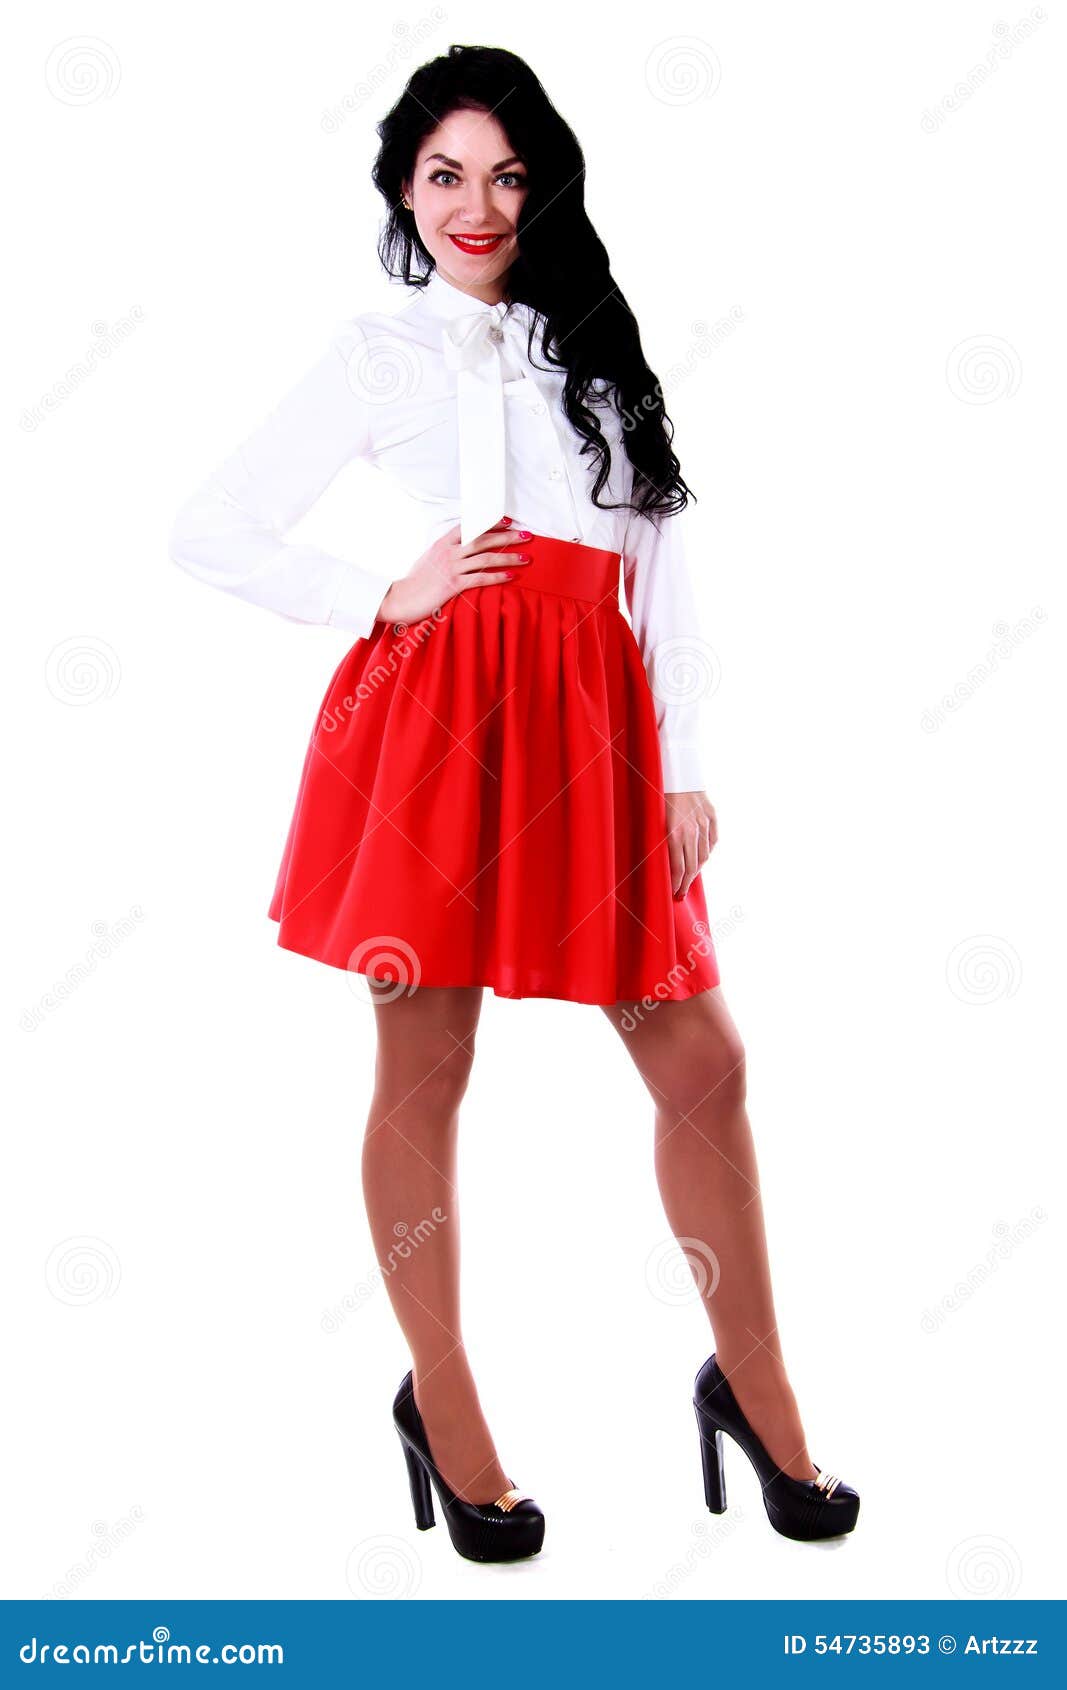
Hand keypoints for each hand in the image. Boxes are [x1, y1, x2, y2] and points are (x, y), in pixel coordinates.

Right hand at [376, 519, 532, 624]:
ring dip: (508, 557)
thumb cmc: (414, 582)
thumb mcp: (428, 559)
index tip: (508, 520)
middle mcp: (449, 552)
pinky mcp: (453, 585)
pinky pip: (480, 578)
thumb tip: (459, 549)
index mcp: (443, 543)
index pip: (470, 527)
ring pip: (485, 557)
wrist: (400, 598)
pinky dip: (497, 576)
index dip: (490, 523)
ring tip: (526, 557)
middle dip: (508, 536)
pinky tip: (511, 576)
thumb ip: (444, 552)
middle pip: (483, 539)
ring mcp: (451, 567)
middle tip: (527, 535)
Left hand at [665, 790, 716, 899]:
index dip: (677, 884)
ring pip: (704, 855)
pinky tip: (701, 858)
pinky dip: (707, 851)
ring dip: (697, 869)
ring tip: (691, 878)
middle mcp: (692, 831)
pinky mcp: (712, 816)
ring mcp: (704, 824)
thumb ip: (663, 842)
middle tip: (682, 893)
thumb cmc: (659, 795)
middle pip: (693, 866)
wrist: (677, 772)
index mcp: (674, 834)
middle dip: (686, 883)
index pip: (679, 868)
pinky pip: (713, 841)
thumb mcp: (655, 821)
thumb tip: (667, 863)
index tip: (675, 893)